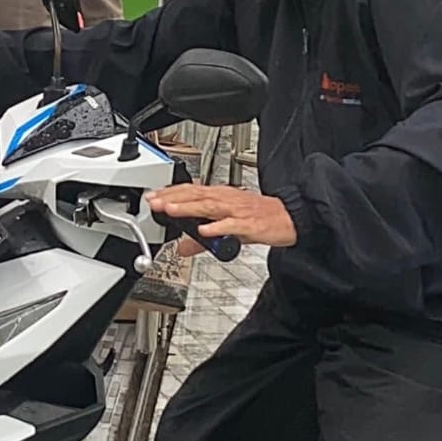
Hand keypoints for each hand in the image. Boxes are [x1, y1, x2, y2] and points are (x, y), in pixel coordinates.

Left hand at [143, 184, 296, 253]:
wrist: (289, 218)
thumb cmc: (259, 217)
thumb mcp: (227, 228)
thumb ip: (202, 240)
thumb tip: (182, 248)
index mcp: (220, 197)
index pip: (191, 192)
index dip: (170, 194)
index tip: (152, 197)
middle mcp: (226, 200)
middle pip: (195, 196)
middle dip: (173, 199)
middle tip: (154, 203)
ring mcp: (237, 211)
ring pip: (209, 207)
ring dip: (189, 208)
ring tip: (171, 211)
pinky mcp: (249, 224)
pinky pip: (231, 225)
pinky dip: (217, 227)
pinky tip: (204, 230)